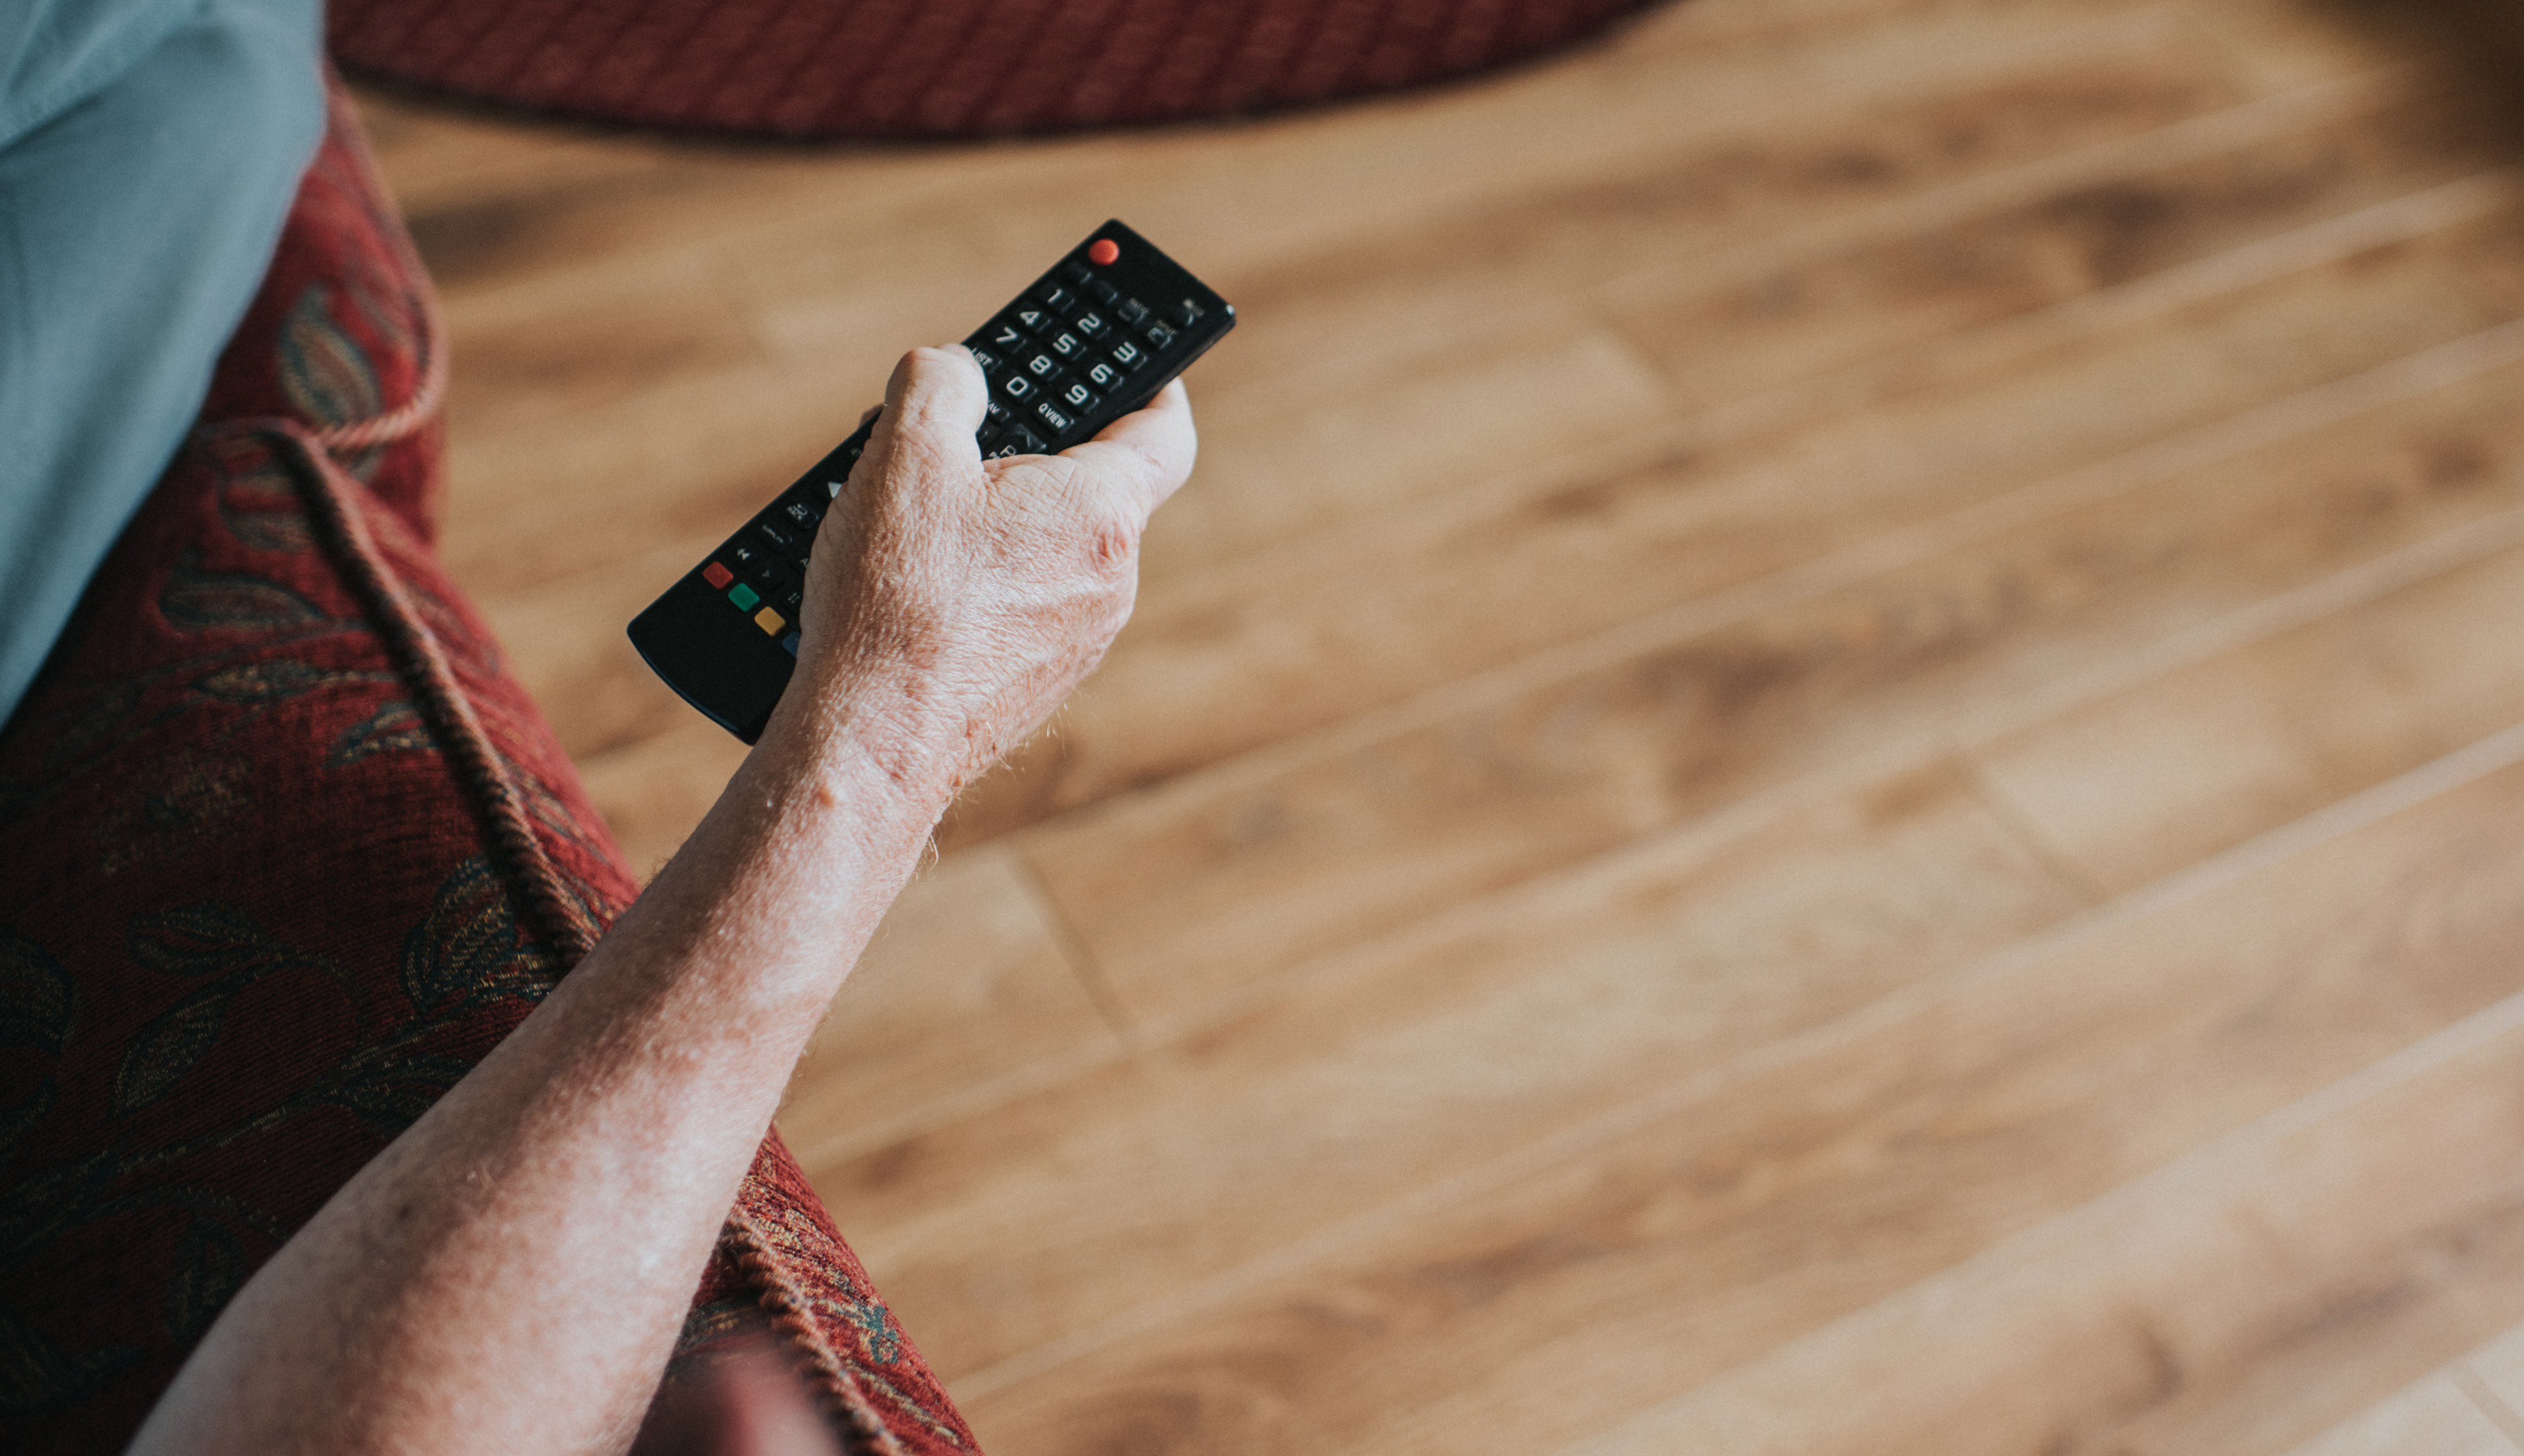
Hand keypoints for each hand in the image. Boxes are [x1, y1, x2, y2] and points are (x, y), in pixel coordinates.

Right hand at [766, 346, 1196, 801]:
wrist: (873, 740)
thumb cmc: (900, 601)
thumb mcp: (906, 453)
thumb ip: (940, 382)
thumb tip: (953, 370)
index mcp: (1102, 512)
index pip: (1165, 428)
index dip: (1155, 381)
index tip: (1137, 360)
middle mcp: (1110, 580)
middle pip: (1087, 488)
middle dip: (1025, 454)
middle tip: (959, 437)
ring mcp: (1078, 639)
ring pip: (1046, 550)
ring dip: (991, 521)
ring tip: (910, 519)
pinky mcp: (1038, 683)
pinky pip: (1021, 607)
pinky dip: (978, 582)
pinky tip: (913, 584)